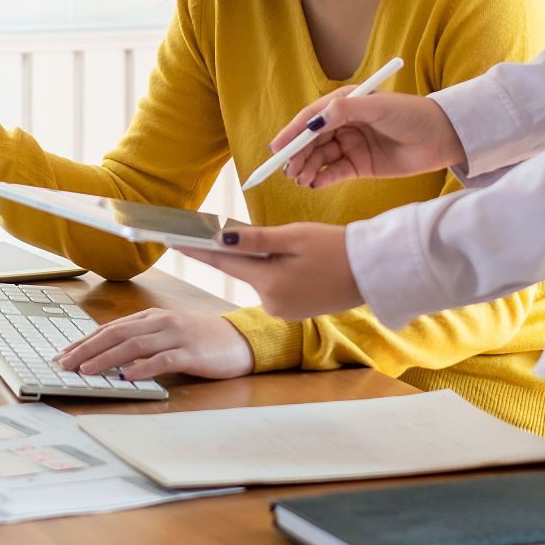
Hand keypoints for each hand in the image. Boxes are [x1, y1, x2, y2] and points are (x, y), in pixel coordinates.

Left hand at [53, 308, 252, 381]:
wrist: (238, 340)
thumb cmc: (200, 340)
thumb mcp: (166, 334)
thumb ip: (141, 340)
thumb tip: (107, 356)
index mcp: (152, 317)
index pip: (111, 327)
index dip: (86, 340)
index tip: (65, 354)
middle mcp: (161, 322)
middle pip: (117, 333)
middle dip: (88, 348)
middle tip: (66, 363)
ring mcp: (176, 336)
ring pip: (135, 345)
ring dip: (107, 358)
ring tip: (88, 370)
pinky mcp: (191, 353)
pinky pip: (163, 359)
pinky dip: (143, 368)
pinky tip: (128, 376)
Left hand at [175, 224, 361, 319]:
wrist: (372, 271)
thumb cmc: (336, 248)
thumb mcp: (294, 236)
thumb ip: (256, 239)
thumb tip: (221, 237)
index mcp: (269, 282)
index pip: (222, 261)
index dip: (196, 248)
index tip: (171, 239)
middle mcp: (271, 303)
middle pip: (244, 269)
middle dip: (244, 251)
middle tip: (262, 232)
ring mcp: (283, 311)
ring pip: (261, 278)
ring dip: (266, 262)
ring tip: (298, 250)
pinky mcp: (294, 312)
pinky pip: (276, 287)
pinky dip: (280, 273)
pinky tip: (302, 264)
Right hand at [270, 90, 463, 188]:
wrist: (442, 137)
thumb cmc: (411, 113)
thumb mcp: (377, 106)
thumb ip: (343, 110)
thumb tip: (313, 121)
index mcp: (345, 103)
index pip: (311, 118)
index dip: (292, 133)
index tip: (276, 148)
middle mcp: (344, 123)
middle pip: (312, 141)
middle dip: (297, 155)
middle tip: (288, 170)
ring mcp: (352, 145)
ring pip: (321, 158)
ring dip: (308, 168)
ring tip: (301, 179)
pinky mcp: (361, 165)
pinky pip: (335, 173)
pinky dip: (323, 179)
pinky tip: (316, 184)